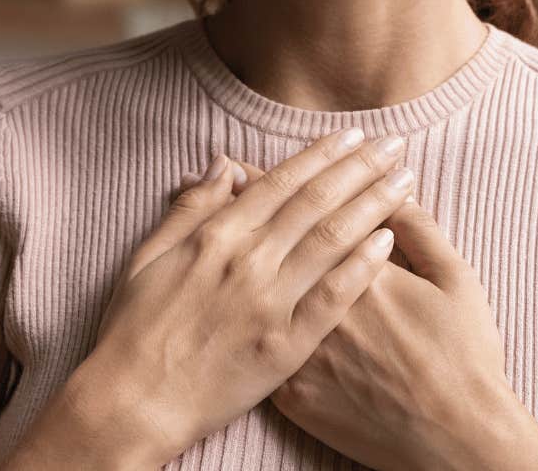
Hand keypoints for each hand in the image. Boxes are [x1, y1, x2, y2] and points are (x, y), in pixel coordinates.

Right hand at [76, 129, 413, 462]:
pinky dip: (361, 266)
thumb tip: (224, 164)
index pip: (283, 181)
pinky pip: (333, 298)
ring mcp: (269, 302)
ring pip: (332, 240)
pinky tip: (389, 243)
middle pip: (318, 201)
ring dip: (374, 204)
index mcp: (216, 235)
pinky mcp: (285, 346)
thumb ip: (191, 207)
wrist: (132, 402)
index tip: (355, 135)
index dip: (323, 154)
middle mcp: (248, 260)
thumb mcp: (149, 256)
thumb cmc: (134, 330)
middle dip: (362, 167)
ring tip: (405, 180)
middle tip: (396, 145)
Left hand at [214, 154, 523, 470]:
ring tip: (209, 222)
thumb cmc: (464, 357)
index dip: (275, 178)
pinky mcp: (292, 394)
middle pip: (269, 242)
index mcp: (358, 268)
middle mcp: (319, 304)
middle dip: (242, 202)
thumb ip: (421, 230)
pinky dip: (234, 313)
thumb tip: (394, 190)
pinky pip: (254, 350)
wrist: (453, 440)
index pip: (305, 209)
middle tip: (221, 169)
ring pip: (252, 290)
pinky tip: (222, 294)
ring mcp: (300, 351)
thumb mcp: (456, 280)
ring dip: (229, 250)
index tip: (250, 158)